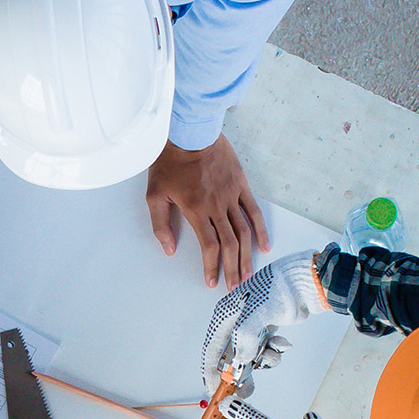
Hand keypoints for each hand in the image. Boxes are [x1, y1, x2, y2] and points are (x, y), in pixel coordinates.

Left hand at [145, 136, 268, 288]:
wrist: (190, 131)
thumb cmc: (170, 162)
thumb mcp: (154, 194)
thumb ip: (160, 224)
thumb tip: (169, 249)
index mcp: (196, 210)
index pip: (209, 246)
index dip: (211, 267)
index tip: (212, 282)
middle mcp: (217, 206)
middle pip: (230, 244)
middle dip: (232, 268)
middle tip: (234, 286)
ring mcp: (231, 195)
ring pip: (244, 231)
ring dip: (247, 255)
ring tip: (248, 274)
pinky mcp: (241, 185)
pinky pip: (254, 210)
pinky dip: (260, 229)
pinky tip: (264, 245)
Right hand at [198, 249, 326, 381]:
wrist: (303, 284)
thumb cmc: (277, 288)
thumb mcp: (256, 313)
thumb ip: (244, 338)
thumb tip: (240, 360)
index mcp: (225, 316)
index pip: (212, 349)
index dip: (211, 372)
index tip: (214, 390)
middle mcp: (235, 322)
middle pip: (231, 356)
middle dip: (240, 372)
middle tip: (244, 390)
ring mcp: (251, 327)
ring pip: (251, 356)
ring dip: (264, 360)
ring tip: (273, 355)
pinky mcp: (266, 330)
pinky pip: (265, 350)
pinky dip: (275, 351)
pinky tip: (282, 344)